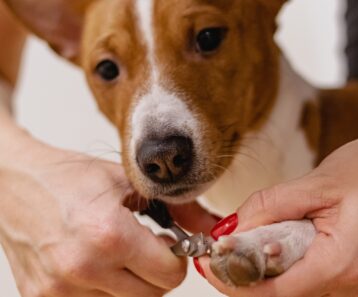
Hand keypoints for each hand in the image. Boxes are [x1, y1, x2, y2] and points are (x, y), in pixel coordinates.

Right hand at [0, 125, 216, 296]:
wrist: (14, 182)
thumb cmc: (70, 177)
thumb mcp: (127, 181)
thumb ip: (176, 206)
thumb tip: (210, 226)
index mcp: (109, 235)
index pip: (170, 276)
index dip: (177, 259)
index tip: (171, 246)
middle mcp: (83, 268)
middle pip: (151, 296)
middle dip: (157, 272)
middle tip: (147, 248)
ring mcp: (59, 289)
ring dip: (129, 282)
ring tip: (116, 250)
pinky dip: (103, 288)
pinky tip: (95, 261)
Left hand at [198, 137, 357, 296]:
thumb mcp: (315, 184)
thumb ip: (270, 206)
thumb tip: (232, 229)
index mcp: (342, 263)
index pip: (276, 291)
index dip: (235, 281)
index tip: (208, 264)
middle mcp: (351, 283)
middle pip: (281, 290)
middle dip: (244, 270)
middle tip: (220, 248)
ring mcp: (350, 281)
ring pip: (292, 283)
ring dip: (262, 265)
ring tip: (247, 239)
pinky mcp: (345, 272)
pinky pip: (305, 275)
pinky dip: (281, 261)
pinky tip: (272, 241)